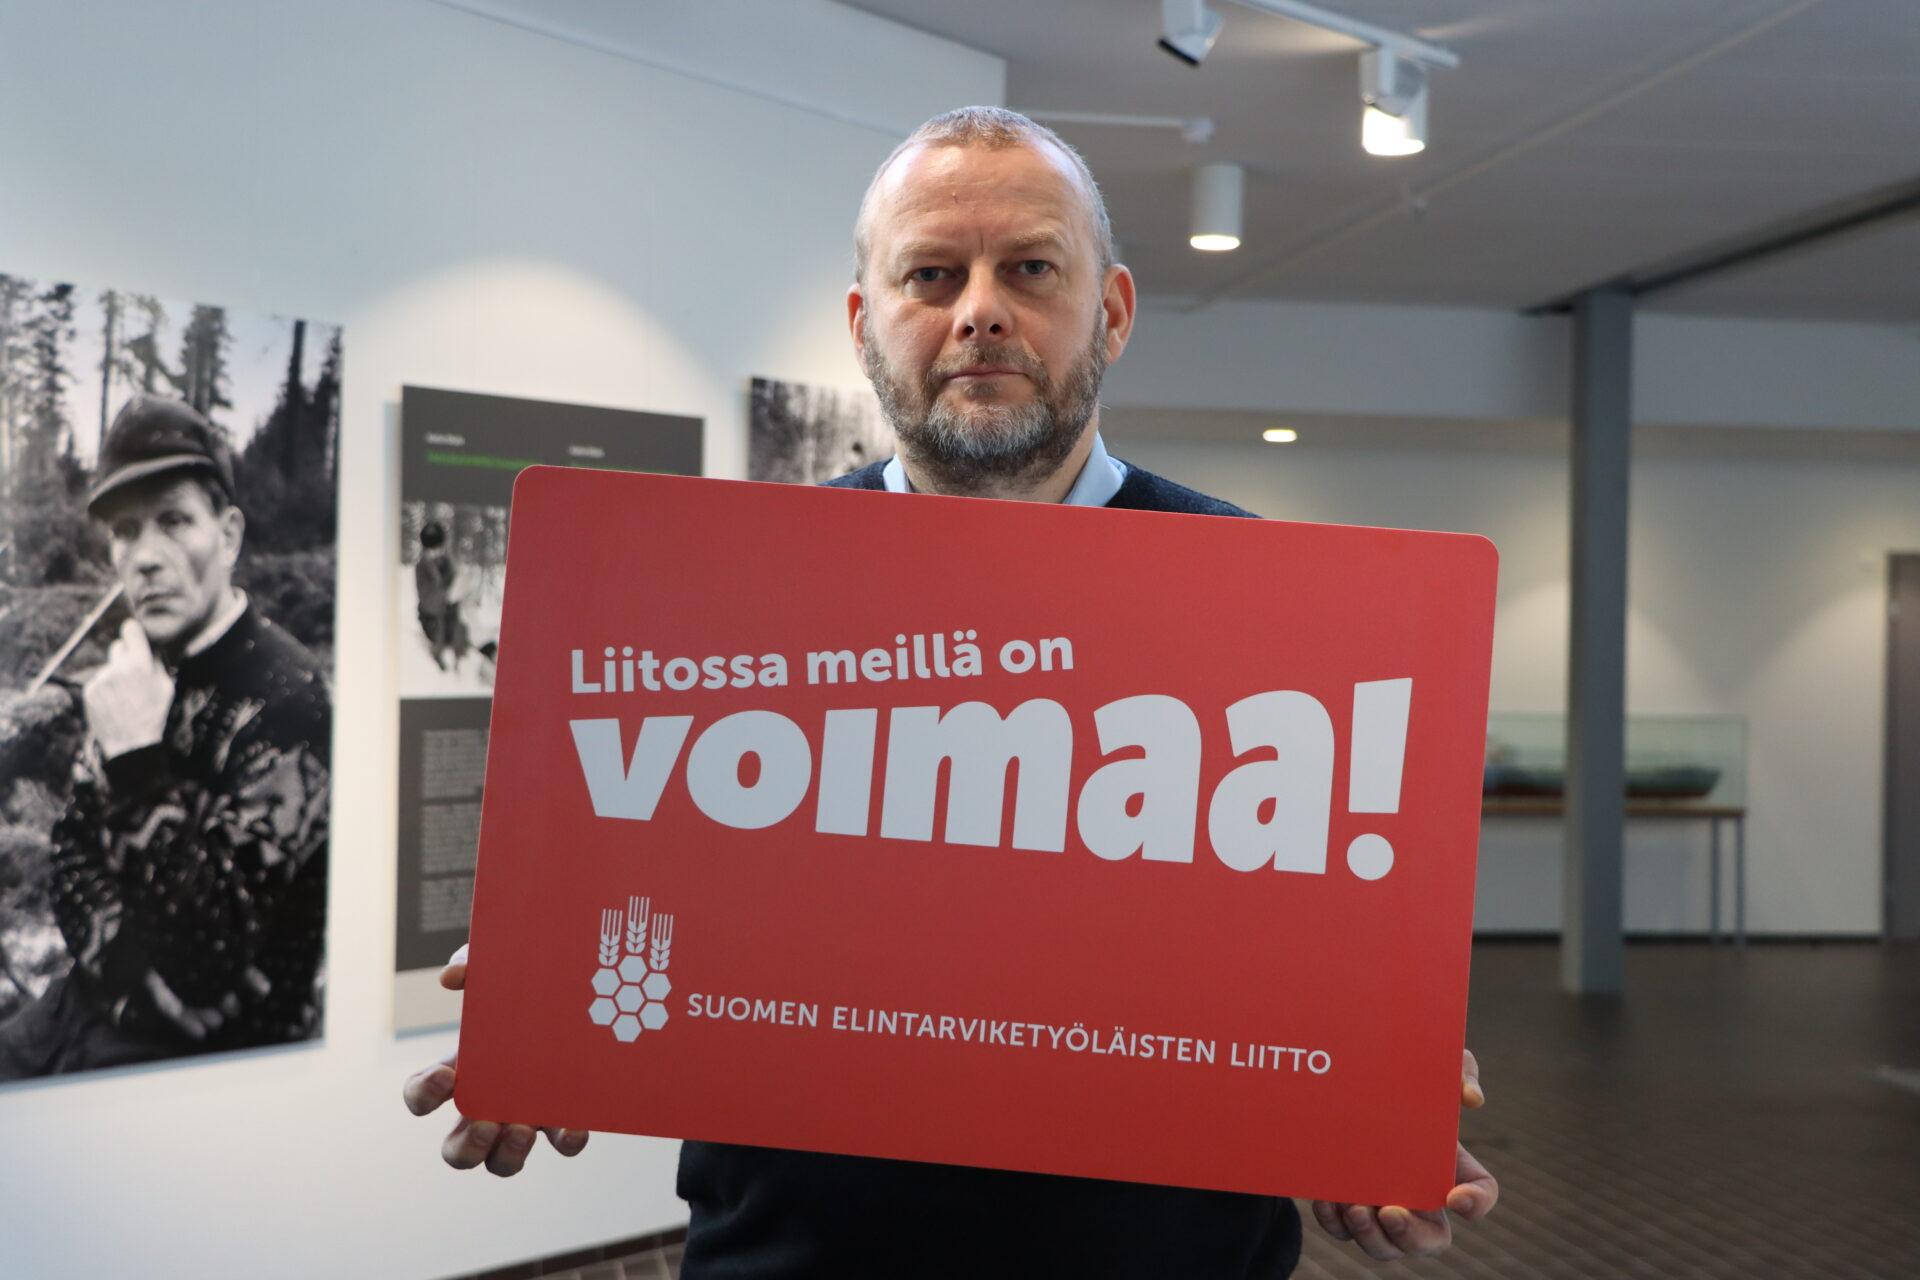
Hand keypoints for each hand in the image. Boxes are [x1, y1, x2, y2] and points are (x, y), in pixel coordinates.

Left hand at [82, 619, 173, 758]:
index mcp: (140, 665)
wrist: (131, 742)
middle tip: (131, 671)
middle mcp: (118, 668)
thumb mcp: (166, 687)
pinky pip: (99, 681)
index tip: (131, 628)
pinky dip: (105, 688)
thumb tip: (150, 647)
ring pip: (108, 668)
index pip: (130, 632)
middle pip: (117, 647)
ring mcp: (101, 680)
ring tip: (124, 696)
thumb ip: (157, 664)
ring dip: (115, 675)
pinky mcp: (90, 691)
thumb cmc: (153, 714)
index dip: (132, 630)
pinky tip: (114, 702)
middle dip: (124, 655)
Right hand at [401, 943, 590, 1175]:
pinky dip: (567, 1140)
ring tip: (525, 1129)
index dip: (423, 1094)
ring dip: (509, 1154)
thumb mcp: (497, 973)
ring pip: (504, 1163)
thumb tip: (453, 977)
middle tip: (487, 1124)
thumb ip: (474, 966)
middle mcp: (486, 1106)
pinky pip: (563, 1143)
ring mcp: (526, 1117)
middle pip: (457, 1152)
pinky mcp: (566, 1116)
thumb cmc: (524, 988)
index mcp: (460, 1073)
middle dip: (467, 1147)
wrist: (583, 991)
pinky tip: (574, 1124)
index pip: (421, 1095)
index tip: (445, 1075)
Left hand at [1309, 1048, 1499, 1259]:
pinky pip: (1341, 1229)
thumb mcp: (1433, 1063)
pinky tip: (1326, 1199)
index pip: (1481, 1194)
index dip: (1477, 1202)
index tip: (1457, 1197)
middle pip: (1429, 1241)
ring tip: (1355, 1207)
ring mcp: (1382, 1204)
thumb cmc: (1401, 1078)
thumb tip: (1470, 1098)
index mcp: (1449, 1167)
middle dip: (1411, 1236)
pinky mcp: (1346, 1204)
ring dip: (1371, 1235)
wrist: (1348, 1079)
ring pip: (1383, 1244)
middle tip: (1391, 1212)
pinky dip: (1334, 1221)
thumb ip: (1460, 1070)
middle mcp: (1419, 1196)